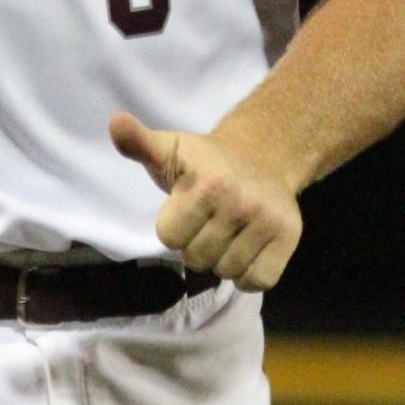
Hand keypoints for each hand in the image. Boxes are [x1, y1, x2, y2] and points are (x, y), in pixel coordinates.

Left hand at [110, 112, 302, 291]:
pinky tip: (246, 250)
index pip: (170, 238)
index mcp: (207, 184)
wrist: (263, 154)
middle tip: (208, 222)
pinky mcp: (288, 237)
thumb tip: (116, 123)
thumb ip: (138, 142)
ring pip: (227, 273)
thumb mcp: (169, 148)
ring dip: (223, 260)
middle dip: (197, 245)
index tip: (186, 208)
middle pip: (197, 260)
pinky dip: (249, 274)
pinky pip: (258, 281)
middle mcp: (240, 203)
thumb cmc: (205, 161)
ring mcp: (267, 222)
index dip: (174, 226)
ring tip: (228, 233)